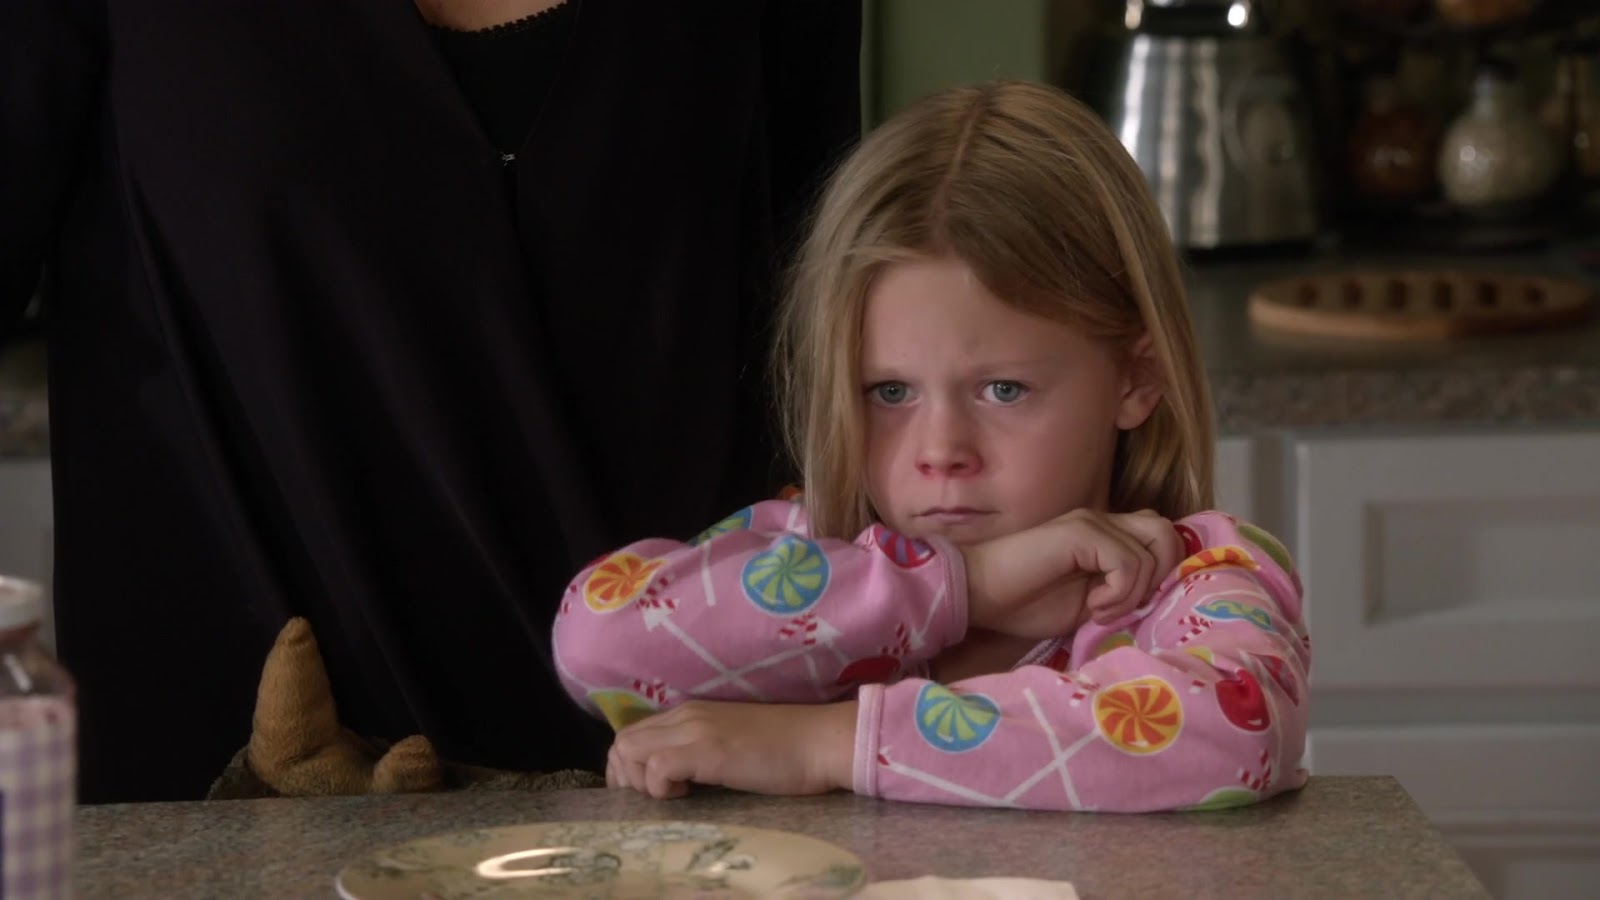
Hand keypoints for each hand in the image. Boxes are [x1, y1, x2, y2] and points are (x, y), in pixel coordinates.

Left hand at [607, 700, 856, 799]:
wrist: (820, 742)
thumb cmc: (785, 751)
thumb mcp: (729, 745)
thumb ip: (698, 751)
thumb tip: (671, 779)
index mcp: (689, 714)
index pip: (631, 734)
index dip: (629, 768)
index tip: (651, 792)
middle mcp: (686, 716)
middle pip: (622, 742)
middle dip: (626, 777)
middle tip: (655, 800)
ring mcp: (695, 730)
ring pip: (630, 751)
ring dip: (641, 782)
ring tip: (672, 797)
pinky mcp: (707, 750)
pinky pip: (657, 768)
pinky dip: (660, 788)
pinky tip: (687, 795)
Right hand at [961, 508, 1180, 638]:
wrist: (978, 593)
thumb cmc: (1022, 603)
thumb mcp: (1085, 605)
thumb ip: (1119, 594)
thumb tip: (1154, 602)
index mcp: (1105, 537)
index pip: (1160, 539)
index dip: (1160, 574)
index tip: (1132, 609)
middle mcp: (1104, 520)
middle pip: (1167, 532)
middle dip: (1159, 576)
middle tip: (1123, 606)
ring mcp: (1093, 522)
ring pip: (1156, 544)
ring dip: (1136, 590)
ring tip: (1101, 609)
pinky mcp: (1081, 531)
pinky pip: (1128, 561)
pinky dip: (1118, 592)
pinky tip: (1092, 605)